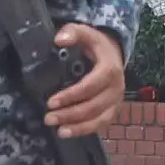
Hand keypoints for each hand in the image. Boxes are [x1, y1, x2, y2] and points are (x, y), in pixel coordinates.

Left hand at [42, 20, 126, 137]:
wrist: (114, 54)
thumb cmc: (96, 45)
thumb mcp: (87, 33)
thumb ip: (73, 32)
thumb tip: (59, 40)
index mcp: (110, 70)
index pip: (90, 86)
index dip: (71, 96)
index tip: (51, 102)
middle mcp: (116, 88)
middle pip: (93, 106)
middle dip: (70, 114)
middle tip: (48, 118)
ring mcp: (116, 101)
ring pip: (99, 119)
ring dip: (77, 127)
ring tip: (58, 131)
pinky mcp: (113, 110)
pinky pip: (101, 125)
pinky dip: (85, 130)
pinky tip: (68, 132)